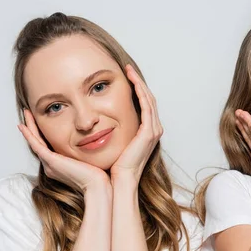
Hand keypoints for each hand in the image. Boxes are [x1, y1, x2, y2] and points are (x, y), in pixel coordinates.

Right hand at [18, 109, 109, 192]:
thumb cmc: (96, 174)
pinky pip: (36, 145)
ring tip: (26, 113)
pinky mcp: (51, 161)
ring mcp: (49, 164)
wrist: (96, 185)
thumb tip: (92, 137)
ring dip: (29, 127)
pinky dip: (29, 135)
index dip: (42, 132)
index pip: (46, 146)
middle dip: (33, 127)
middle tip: (29, 113)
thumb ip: (84, 150)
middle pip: (38, 142)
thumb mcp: (87, 159)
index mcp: (58, 166)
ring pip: (35, 142)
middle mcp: (50, 166)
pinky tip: (23, 126)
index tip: (41, 119)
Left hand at [110, 65, 162, 183]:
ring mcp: (153, 131)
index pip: (144, 105)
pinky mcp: (149, 133)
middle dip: (139, 83)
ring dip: (140, 84)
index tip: (126, 77)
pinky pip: (147, 106)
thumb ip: (112, 132)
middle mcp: (153, 131)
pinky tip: (133, 82)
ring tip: (130, 71)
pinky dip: (141, 92)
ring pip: (149, 100)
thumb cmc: (114, 167)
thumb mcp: (114, 144)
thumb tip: (97, 123)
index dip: (137, 90)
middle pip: (149, 99)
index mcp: (146, 133)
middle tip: (128, 69)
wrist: (120, 181)